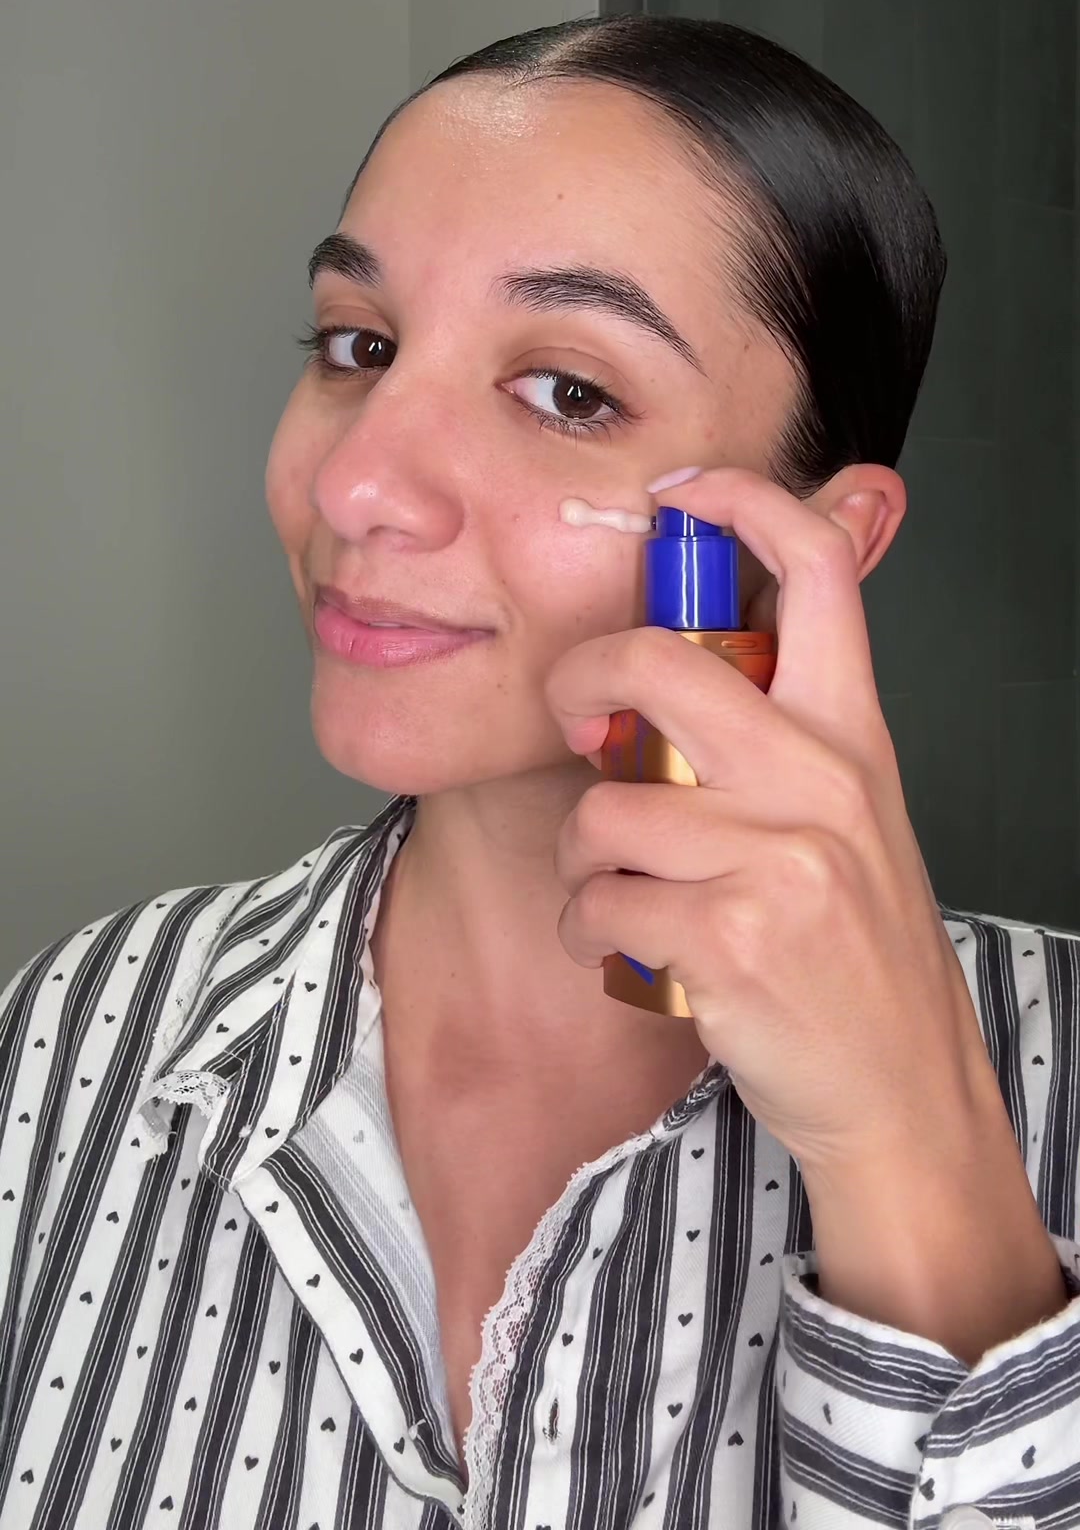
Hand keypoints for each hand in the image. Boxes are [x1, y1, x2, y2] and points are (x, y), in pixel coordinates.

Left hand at [546, 466, 1003, 1192]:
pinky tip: (634, 948)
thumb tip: (693, 644)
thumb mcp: (848, 810)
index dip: (740, 501)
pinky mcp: (727, 936)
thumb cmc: (854, 944)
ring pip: (604, 805)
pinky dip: (591, 931)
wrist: (899, 1088)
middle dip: (581, 682)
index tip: (680, 492)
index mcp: (849, 731)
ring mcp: (778, 856)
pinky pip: (596, 899)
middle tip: (578, 722)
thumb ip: (782, 726)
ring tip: (626, 888)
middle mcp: (819, 777)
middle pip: (657, 662)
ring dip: (585, 856)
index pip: (817, 566)